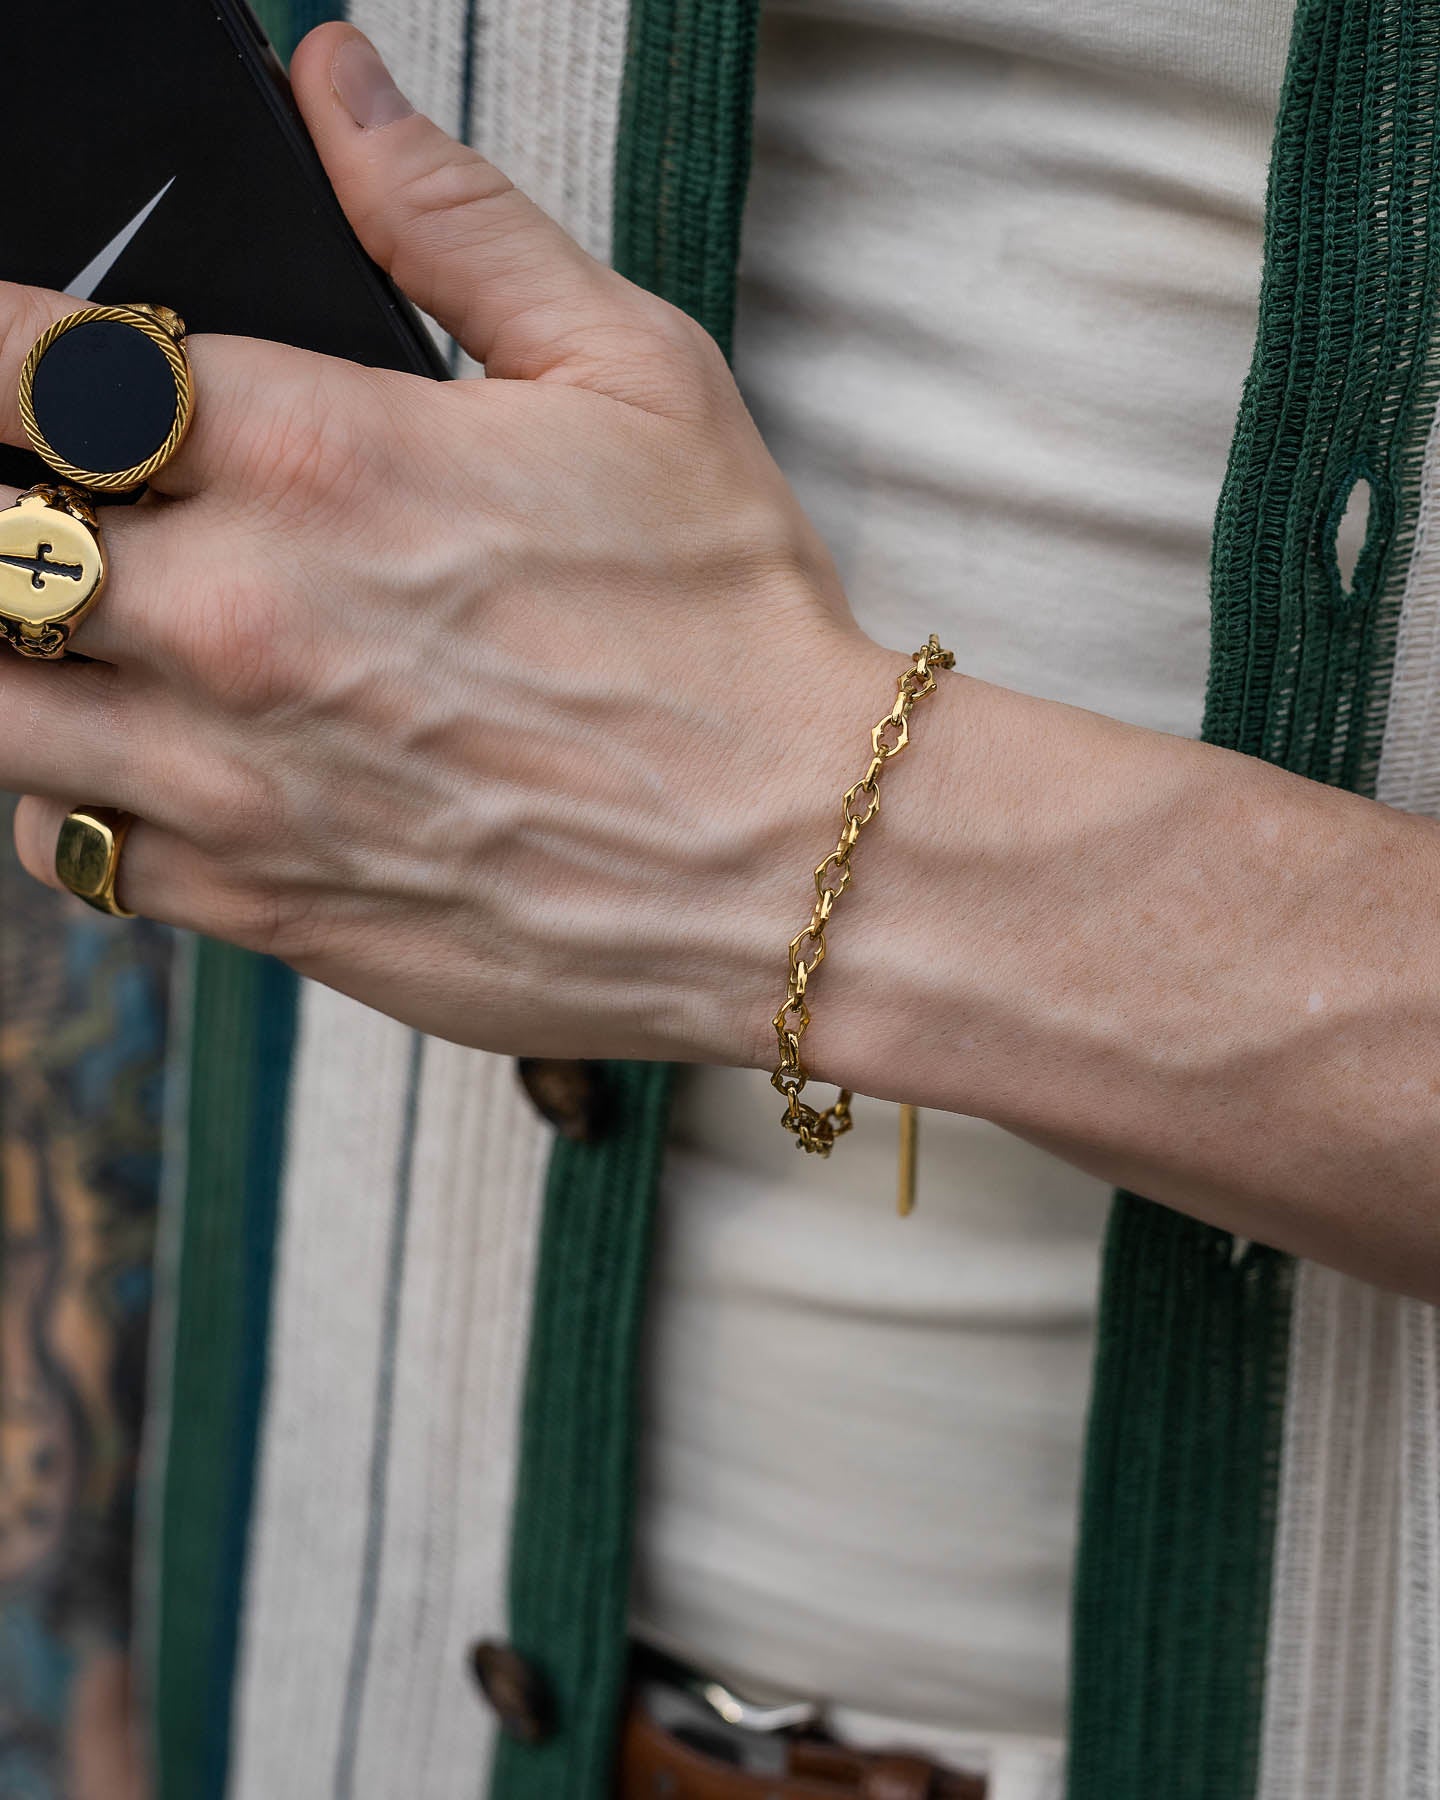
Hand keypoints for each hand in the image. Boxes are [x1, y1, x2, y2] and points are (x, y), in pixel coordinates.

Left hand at [8, 24, 895, 1064]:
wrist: (794, 867)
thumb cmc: (730, 632)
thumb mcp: (632, 374)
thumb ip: (455, 221)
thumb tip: (337, 88)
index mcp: (315, 456)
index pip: (22, 360)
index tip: (9, 360)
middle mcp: (237, 616)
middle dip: (2, 504)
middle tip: (57, 500)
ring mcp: (230, 776)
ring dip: (18, 645)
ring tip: (83, 624)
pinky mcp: (255, 901)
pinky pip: (62, 845)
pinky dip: (67, 787)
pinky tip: (139, 750)